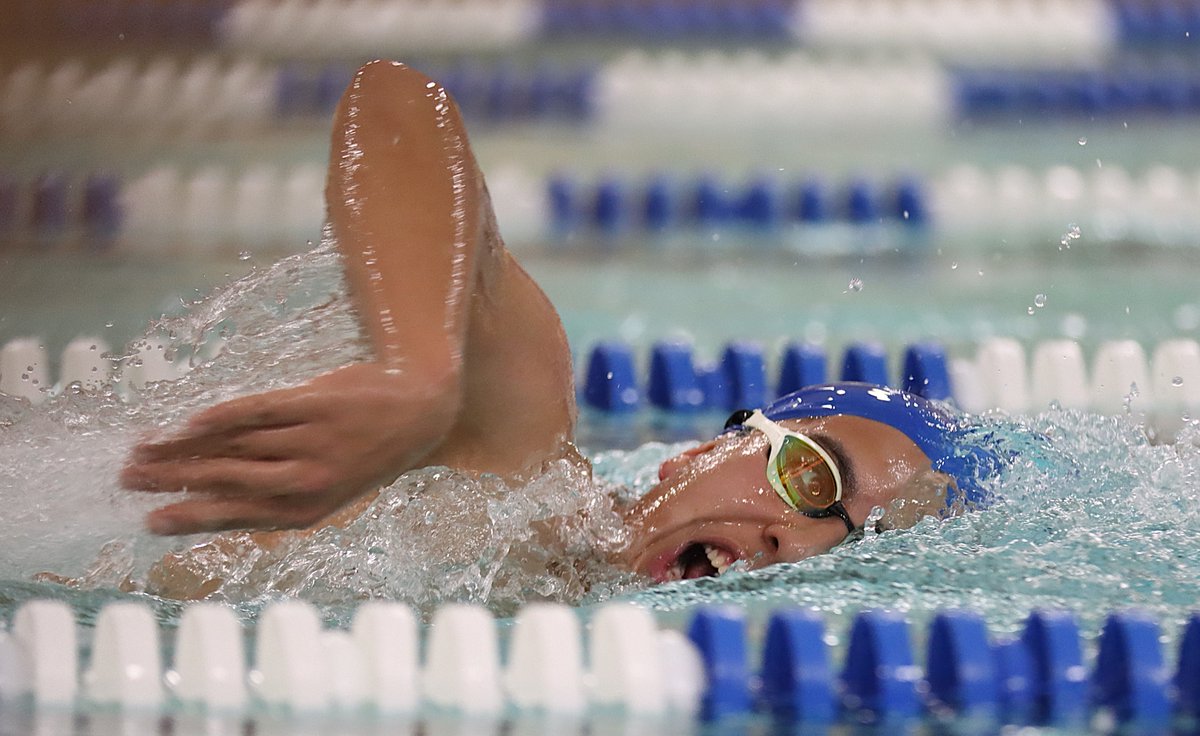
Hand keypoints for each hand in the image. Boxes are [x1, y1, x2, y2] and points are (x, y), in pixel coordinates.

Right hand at [122, 363, 460, 534]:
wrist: (419, 411)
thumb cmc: (365, 451)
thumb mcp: (327, 486)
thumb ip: (276, 489)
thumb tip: (214, 491)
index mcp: (306, 509)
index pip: (236, 515)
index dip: (190, 518)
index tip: (150, 521)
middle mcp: (306, 480)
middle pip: (225, 479)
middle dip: (172, 479)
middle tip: (128, 477)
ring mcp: (311, 441)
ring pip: (234, 446)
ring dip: (183, 447)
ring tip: (144, 447)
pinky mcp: (316, 403)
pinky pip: (260, 410)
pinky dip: (223, 416)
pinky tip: (192, 422)